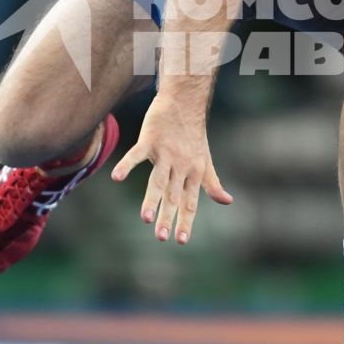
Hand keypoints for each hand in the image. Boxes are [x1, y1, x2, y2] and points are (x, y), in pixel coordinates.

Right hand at [110, 94, 232, 244]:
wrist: (185, 102)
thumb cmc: (194, 134)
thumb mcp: (206, 160)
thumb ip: (212, 183)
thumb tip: (227, 201)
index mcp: (193, 173)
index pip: (190, 202)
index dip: (185, 221)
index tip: (180, 241)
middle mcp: (181, 166)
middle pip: (172, 196)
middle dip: (168, 217)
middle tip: (161, 238)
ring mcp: (165, 153)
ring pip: (157, 180)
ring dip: (152, 199)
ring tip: (146, 219)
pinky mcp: (149, 140)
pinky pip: (136, 155)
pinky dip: (126, 165)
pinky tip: (116, 177)